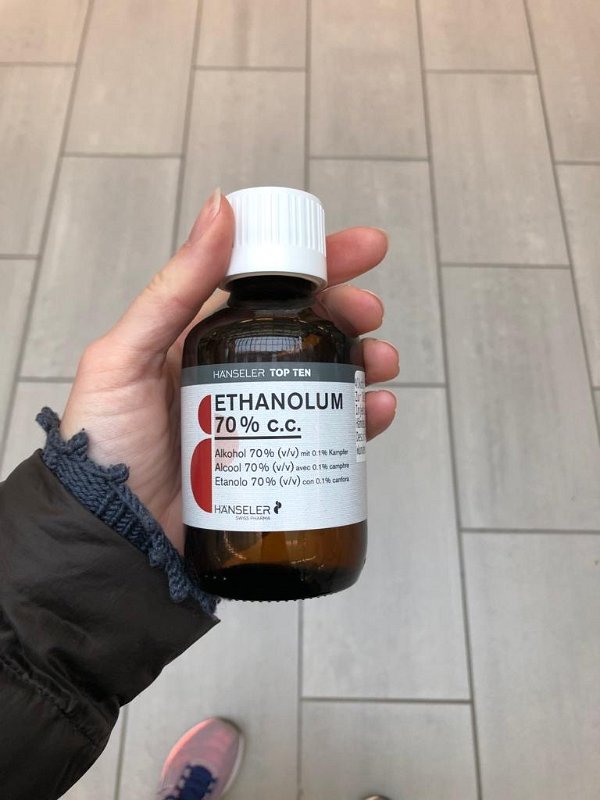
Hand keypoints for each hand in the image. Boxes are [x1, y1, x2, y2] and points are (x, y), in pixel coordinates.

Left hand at [60, 190, 398, 552]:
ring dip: (363, 362)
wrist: (112, 535)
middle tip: (369, 315)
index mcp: (200, 339)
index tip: (365, 249)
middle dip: (348, 314)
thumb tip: (220, 209)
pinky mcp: (275, 460)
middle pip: (307, 330)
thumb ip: (173, 290)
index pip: (265, 286)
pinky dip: (361, 418)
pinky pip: (328, 432)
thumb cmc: (105, 444)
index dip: (317, 262)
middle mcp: (236, 372)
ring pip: (326, 377)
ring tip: (379, 363)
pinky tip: (376, 412)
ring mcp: (259, 417)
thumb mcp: (125, 358)